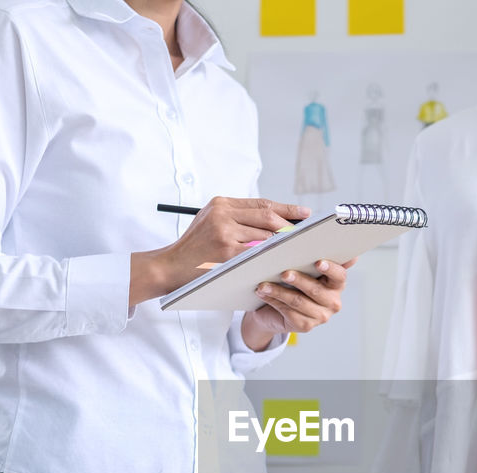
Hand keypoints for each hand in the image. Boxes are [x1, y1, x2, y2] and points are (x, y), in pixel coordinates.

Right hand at [129, 196, 310, 306]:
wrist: (170, 266)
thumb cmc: (195, 247)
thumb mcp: (211, 221)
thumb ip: (237, 217)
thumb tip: (275, 220)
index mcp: (221, 204)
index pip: (261, 203)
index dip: (286, 208)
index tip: (304, 213)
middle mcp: (223, 214)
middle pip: (267, 216)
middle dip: (289, 225)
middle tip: (306, 233)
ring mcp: (225, 233)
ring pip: (265, 235)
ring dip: (282, 243)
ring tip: (297, 248)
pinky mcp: (227, 252)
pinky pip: (257, 253)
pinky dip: (271, 256)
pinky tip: (281, 260)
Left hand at [240, 258, 356, 351]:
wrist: (276, 311)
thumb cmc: (292, 283)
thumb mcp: (303, 269)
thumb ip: (311, 257)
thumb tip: (315, 238)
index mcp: (336, 284)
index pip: (339, 275)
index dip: (330, 269)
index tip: (319, 262)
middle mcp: (333, 301)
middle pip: (317, 290)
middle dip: (299, 280)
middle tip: (284, 273)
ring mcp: (320, 316)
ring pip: (298, 302)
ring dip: (279, 292)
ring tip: (264, 284)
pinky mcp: (305, 326)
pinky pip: (288, 312)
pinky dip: (274, 301)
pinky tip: (263, 293)